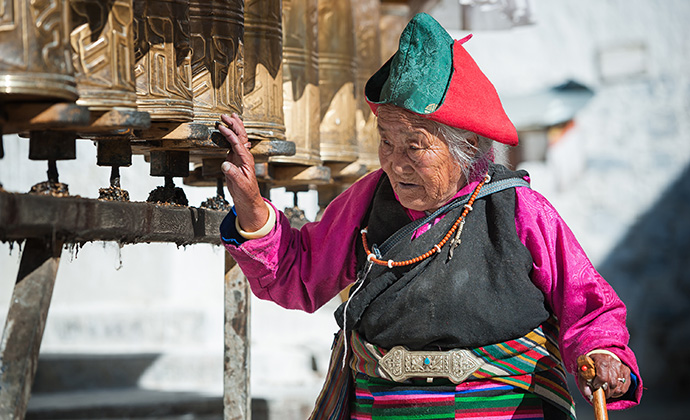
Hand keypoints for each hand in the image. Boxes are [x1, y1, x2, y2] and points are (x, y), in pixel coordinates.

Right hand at [217, 113, 268, 231]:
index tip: (221, 127)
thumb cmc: (246, 192)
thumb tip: (225, 164)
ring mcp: (240, 156)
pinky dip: (230, 135)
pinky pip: (233, 144)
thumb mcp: (240, 185)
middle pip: (240, 136)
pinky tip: (226, 130)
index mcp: (246, 159)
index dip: (230, 134)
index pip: (238, 143)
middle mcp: (244, 155)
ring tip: (228, 117)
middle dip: (234, 124)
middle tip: (225, 115)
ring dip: (234, 126)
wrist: (248, 198)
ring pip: (238, 138)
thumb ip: (233, 174)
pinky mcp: (235, 159)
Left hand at [577, 353, 630, 401]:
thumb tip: (588, 393)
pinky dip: (618, 392)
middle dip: (606, 391)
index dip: (598, 384)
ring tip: (606, 391)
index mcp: (600, 359)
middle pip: (611, 382)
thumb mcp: (584, 370)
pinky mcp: (626, 371)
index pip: (602, 376)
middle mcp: (612, 362)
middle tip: (602, 394)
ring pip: (618, 386)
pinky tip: (612, 390)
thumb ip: (584, 382)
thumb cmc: (591, 365)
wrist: (601, 357)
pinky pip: (624, 387)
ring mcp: (620, 366)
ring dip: (612, 392)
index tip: (595, 386)